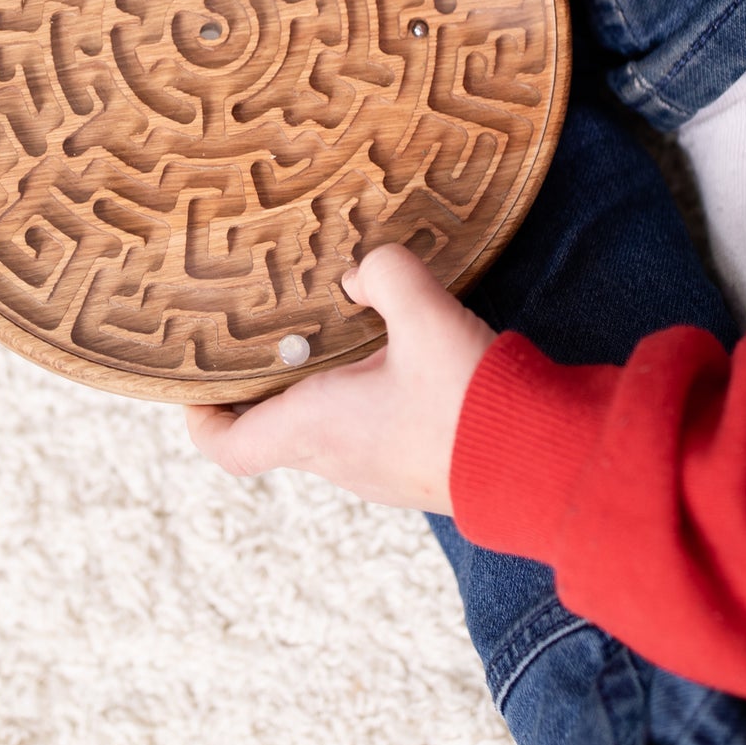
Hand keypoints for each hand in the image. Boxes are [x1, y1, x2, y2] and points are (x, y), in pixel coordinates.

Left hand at [186, 245, 496, 512]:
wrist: (544, 466)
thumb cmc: (475, 404)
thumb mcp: (427, 317)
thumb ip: (387, 275)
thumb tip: (363, 271)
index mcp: (317, 428)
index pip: (228, 446)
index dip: (202, 414)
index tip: (201, 377)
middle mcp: (338, 460)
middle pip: (273, 428)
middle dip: (268, 380)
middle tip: (279, 329)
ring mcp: (377, 473)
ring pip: (325, 429)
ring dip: (323, 386)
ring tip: (341, 332)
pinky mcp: (416, 470)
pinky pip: (370, 433)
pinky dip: (366, 398)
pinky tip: (399, 358)